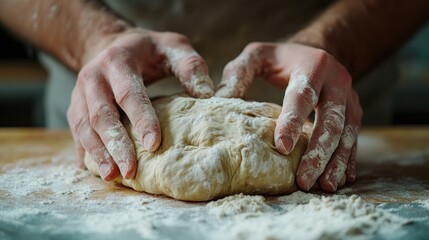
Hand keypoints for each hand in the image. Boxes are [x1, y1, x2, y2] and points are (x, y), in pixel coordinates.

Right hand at [68, 28, 213, 180]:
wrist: (109, 44)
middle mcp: (93, 77)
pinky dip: (86, 151)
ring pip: (84, 127)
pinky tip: (95, 170)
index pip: (129, 94)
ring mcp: (80, 93)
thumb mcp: (171, 46)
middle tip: (130, 171)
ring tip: (112, 176)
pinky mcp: (75, 106)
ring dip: (98, 153)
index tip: (155, 145)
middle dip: (116, 145)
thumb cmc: (147, 49)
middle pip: (102, 115)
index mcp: (118, 61)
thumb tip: (207, 94)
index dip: (141, 120)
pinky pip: (76, 131)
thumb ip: (189, 65)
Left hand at [216, 42, 361, 191]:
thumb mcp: (257, 55)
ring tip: (325, 186)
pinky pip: (356, 137)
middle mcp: (337, 82)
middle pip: (331, 120)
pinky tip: (343, 178)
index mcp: (312, 66)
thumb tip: (219, 100)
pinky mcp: (355, 110)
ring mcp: (350, 97)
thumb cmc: (280, 58)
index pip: (302, 97)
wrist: (318, 52)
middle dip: (318, 152)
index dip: (292, 122)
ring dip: (336, 161)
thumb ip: (238, 73)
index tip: (281, 148)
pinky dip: (349, 158)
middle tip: (304, 180)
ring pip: (347, 133)